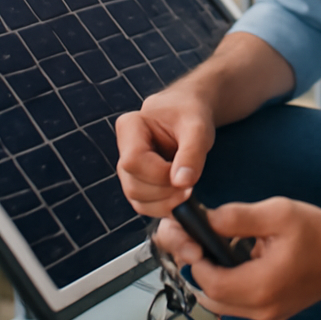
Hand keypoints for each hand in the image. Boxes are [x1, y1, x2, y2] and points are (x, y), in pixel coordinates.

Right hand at [115, 87, 215, 217]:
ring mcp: (127, 168)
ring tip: (188, 188)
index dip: (159, 175)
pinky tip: (181, 195)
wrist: (188, 112)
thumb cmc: (191, 114)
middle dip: (165, 191)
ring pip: (136, 198)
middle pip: (134, 184)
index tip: (185, 175)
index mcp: (130, 126)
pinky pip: (143, 205)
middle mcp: (123, 148)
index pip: (134, 161)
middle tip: (191, 185)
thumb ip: (191, 153)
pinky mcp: (136, 181)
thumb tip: (181, 183)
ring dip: (166, 202)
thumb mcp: (198, 128)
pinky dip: (164, 207)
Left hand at [154, 198, 320, 319]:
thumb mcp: (278, 213)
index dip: (196, 260)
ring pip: (225, 304)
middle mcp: (263, 309)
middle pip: (212, 299)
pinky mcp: (275, 312)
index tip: (194, 237)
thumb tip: (205, 218)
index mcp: (262, 286)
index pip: (210, 284)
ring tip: (221, 248)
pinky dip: (232, 284)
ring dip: (215, 279)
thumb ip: (237, 217)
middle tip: (201, 243)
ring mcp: (270, 314)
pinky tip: (242, 258)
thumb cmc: (319, 232)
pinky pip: (241, 304)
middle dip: (201, 271)